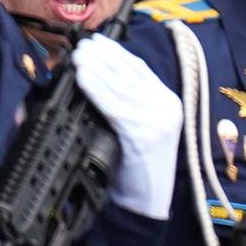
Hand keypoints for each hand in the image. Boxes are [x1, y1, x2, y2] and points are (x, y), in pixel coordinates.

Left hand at [64, 34, 183, 220]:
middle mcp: (166, 108)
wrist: (146, 204)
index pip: (140, 69)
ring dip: (96, 68)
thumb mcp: (132, 130)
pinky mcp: (144, 134)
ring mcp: (157, 120)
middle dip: (104, 56)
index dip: (116, 52)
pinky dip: (97, 90)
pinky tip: (83, 79)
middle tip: (82, 45)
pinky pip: (115, 106)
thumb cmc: (134, 168)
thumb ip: (121, 105)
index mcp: (167, 103)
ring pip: (121, 86)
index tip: (96, 41)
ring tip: (79, 57)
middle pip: (130, 73)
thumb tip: (93, 78)